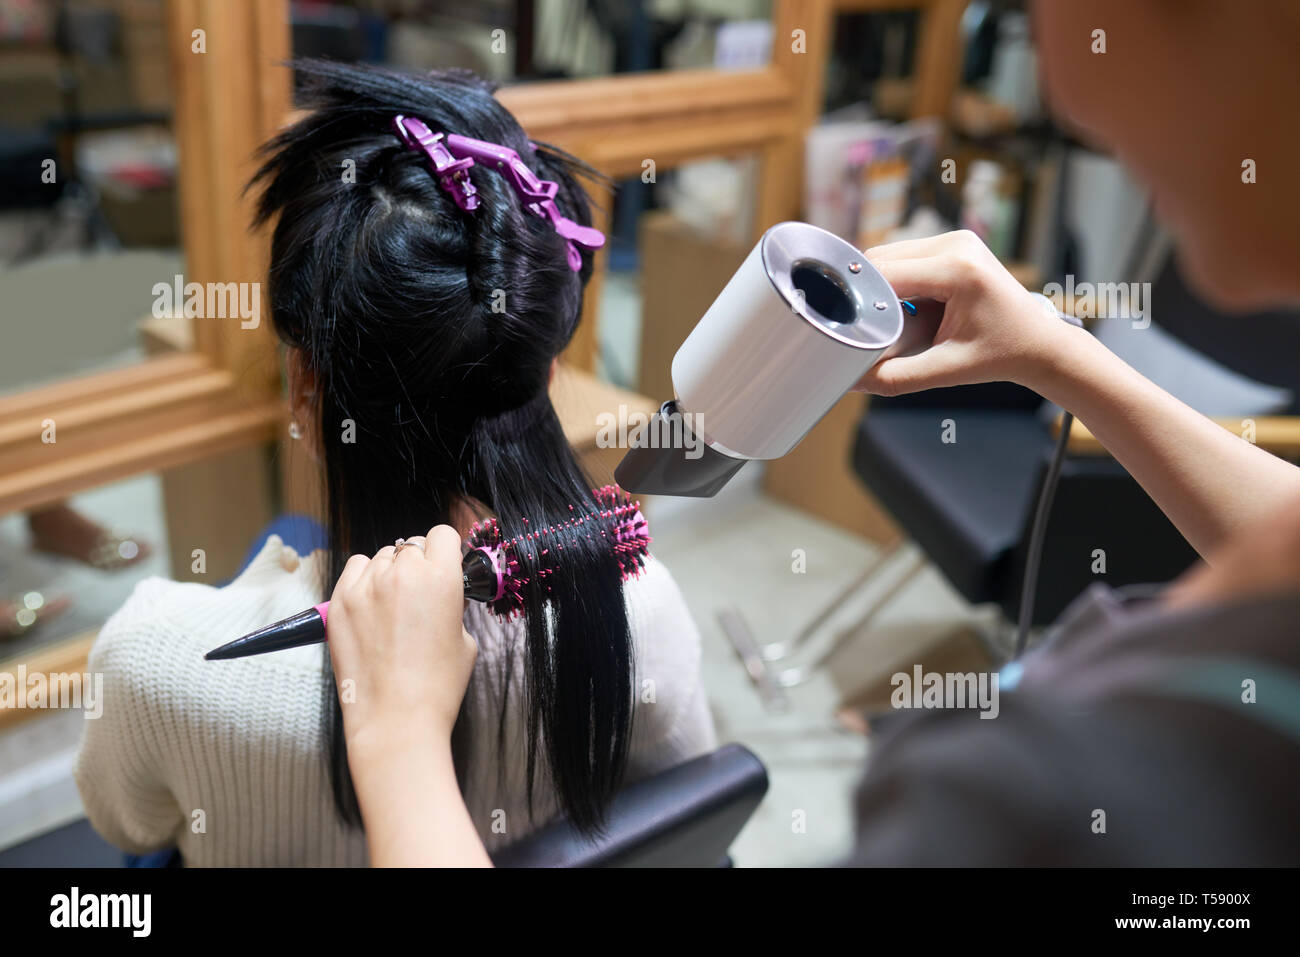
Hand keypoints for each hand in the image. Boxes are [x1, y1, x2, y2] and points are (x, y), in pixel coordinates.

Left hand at [325, 526, 476, 759]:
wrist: (396, 721)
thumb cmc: (436, 687)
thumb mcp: (465, 640)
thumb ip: (452, 605)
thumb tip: (441, 594)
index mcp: (441, 578)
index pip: (443, 534)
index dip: (446, 551)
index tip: (444, 566)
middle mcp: (403, 573)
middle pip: (413, 545)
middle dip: (419, 565)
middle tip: (419, 596)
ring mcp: (367, 585)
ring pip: (382, 556)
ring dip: (390, 572)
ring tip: (392, 607)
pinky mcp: (340, 601)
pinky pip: (355, 568)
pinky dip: (364, 578)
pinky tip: (371, 603)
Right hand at [854, 230, 1077, 395]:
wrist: (1039, 343)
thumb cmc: (1002, 355)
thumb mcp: (947, 370)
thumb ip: (897, 378)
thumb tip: (853, 381)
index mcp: (958, 269)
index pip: (886, 274)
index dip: (858, 296)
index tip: (840, 321)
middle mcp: (957, 245)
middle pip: (883, 258)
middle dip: (865, 290)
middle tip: (857, 324)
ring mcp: (956, 240)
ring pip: (890, 254)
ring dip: (878, 284)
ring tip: (883, 318)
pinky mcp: (953, 245)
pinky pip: (906, 256)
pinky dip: (893, 279)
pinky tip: (898, 306)